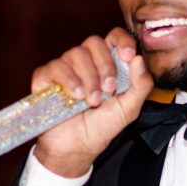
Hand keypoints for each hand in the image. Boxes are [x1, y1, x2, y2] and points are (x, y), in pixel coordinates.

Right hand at [31, 27, 152, 176]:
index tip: (128, 56)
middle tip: (109, 90)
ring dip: (89, 78)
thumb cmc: (102, 126)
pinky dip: (69, 80)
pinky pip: (56, 66)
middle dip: (105, 65)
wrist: (77, 148)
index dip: (122, 41)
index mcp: (107, 64)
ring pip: (76, 53)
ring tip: (92, 101)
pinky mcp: (45, 77)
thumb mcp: (129, 108)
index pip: (114, 37)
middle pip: (94, 42)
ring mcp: (65, 68)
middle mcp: (85, 62)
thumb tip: (139, 59)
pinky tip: (75, 96)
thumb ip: (140, 85)